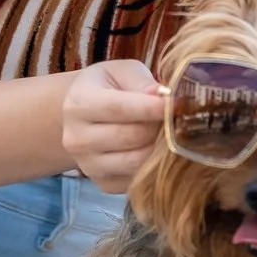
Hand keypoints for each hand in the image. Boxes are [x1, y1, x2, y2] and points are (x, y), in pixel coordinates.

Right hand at [62, 58, 167, 193]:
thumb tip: (163, 96)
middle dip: (160, 126)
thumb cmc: (108, 87)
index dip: (153, 107)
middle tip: (175, 116)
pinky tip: (154, 147)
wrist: (84, 116)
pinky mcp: (103, 184)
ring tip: (166, 131)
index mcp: (78, 104)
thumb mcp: (120, 72)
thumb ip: (141, 81)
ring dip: (159, 147)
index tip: (179, 103)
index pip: (119, 108)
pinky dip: (153, 165)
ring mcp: (88, 166)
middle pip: (132, 137)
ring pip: (137, 162)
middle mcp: (77, 139)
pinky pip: (138, 179)